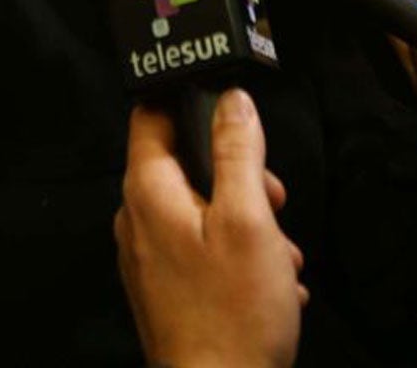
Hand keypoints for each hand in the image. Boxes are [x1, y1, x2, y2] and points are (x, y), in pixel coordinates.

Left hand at [115, 89, 304, 367]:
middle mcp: (138, 220)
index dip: (191, 101)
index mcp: (148, 191)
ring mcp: (150, 258)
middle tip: (272, 204)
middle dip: (240, 178)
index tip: (229, 110)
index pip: (152, 113)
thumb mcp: (248, 217)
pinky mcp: (168, 289)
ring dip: (248, 225)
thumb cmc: (232, 314)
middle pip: (187, 165)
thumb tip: (232, 102)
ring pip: (204, 211)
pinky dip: (239, 259)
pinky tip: (269, 285)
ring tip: (277, 258)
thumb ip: (238, 152)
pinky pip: (204, 250)